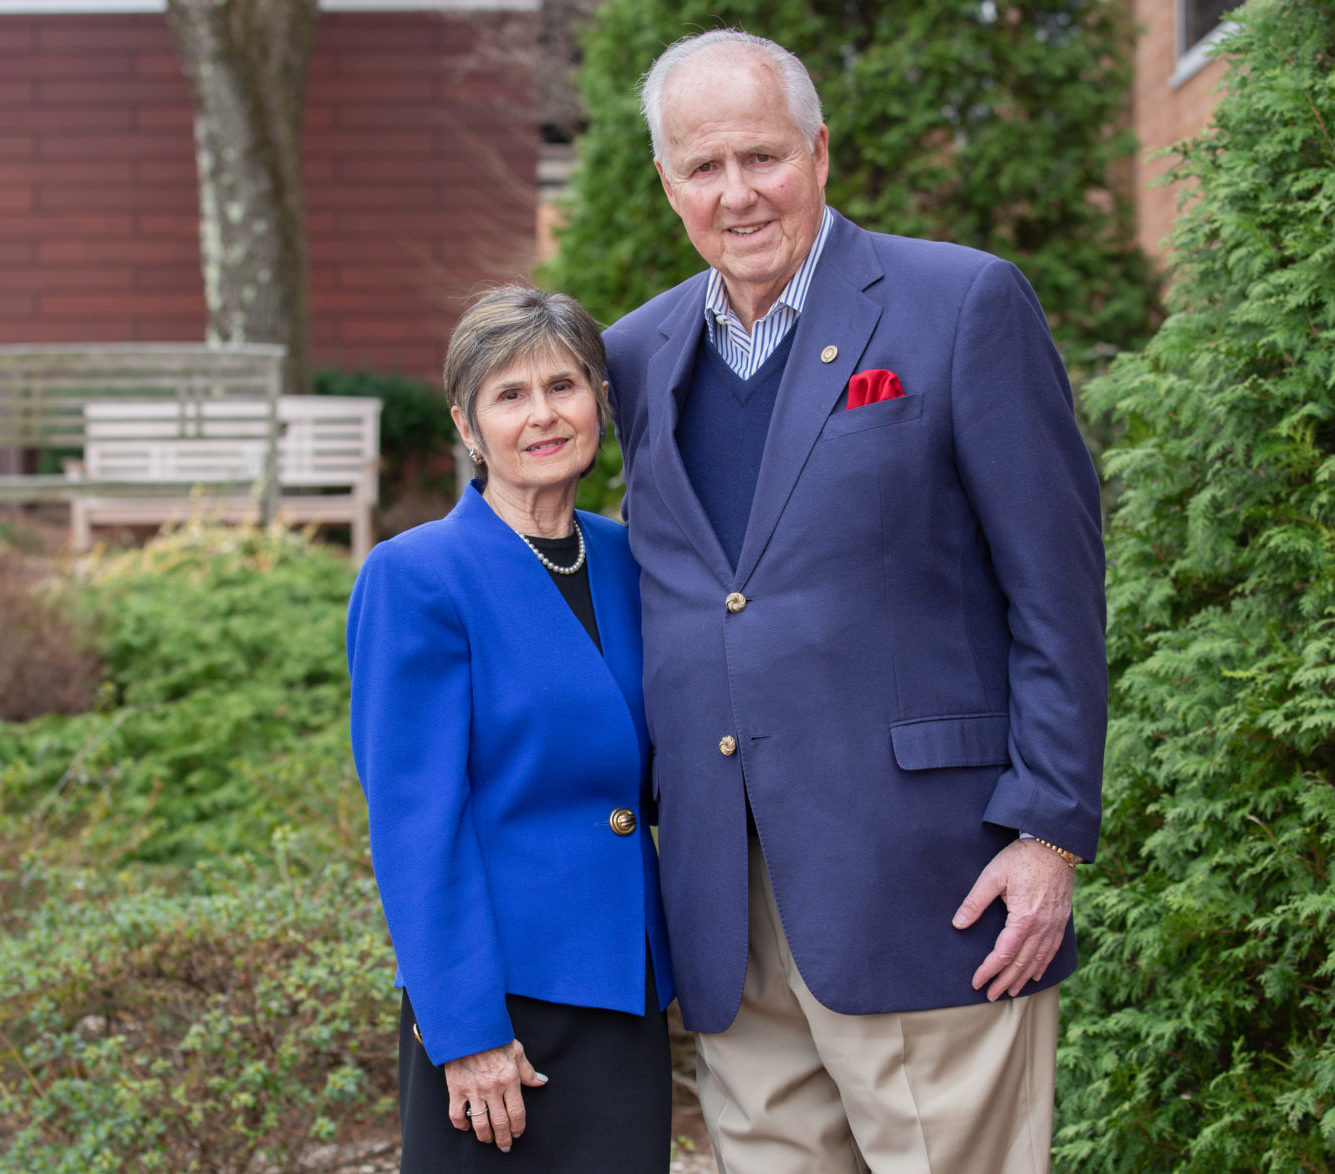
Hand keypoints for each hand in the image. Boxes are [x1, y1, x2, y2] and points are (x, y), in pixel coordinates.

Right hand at [444, 1039, 547, 1151]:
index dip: (518, 1127)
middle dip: (504, 1139)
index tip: (518, 1133)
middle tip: (505, 1146)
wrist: (467, 1028)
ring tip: (488, 1139)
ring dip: (485, 1136)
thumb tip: (541, 1082)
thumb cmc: (493, 1037)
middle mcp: (493, 1088)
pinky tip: (467, 1127)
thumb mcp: (516, 1049)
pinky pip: (457, 1115)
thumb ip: (528, 1070)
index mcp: (510, 1079)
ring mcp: (473, 1090)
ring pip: (480, 1124)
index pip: (517, 1113)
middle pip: (500, 1123)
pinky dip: (462, 1125)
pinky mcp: (456, 1089)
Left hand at [952, 839, 1075, 1000]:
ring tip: (1011, 991)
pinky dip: (1043, 965)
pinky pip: (1053, 950)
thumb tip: (958, 924)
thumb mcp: (992, 875)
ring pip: (1038, 960)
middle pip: (1021, 962)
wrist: (1055, 845)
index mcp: (1024, 918)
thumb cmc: (1021, 858)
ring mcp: (1054, 925)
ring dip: (1023, 978)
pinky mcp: (1062, 920)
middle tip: (991, 995)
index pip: (1003, 954)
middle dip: (1004, 981)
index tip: (976, 982)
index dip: (989, 970)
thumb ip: (975, 902)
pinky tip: (1036, 974)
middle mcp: (1042, 926)